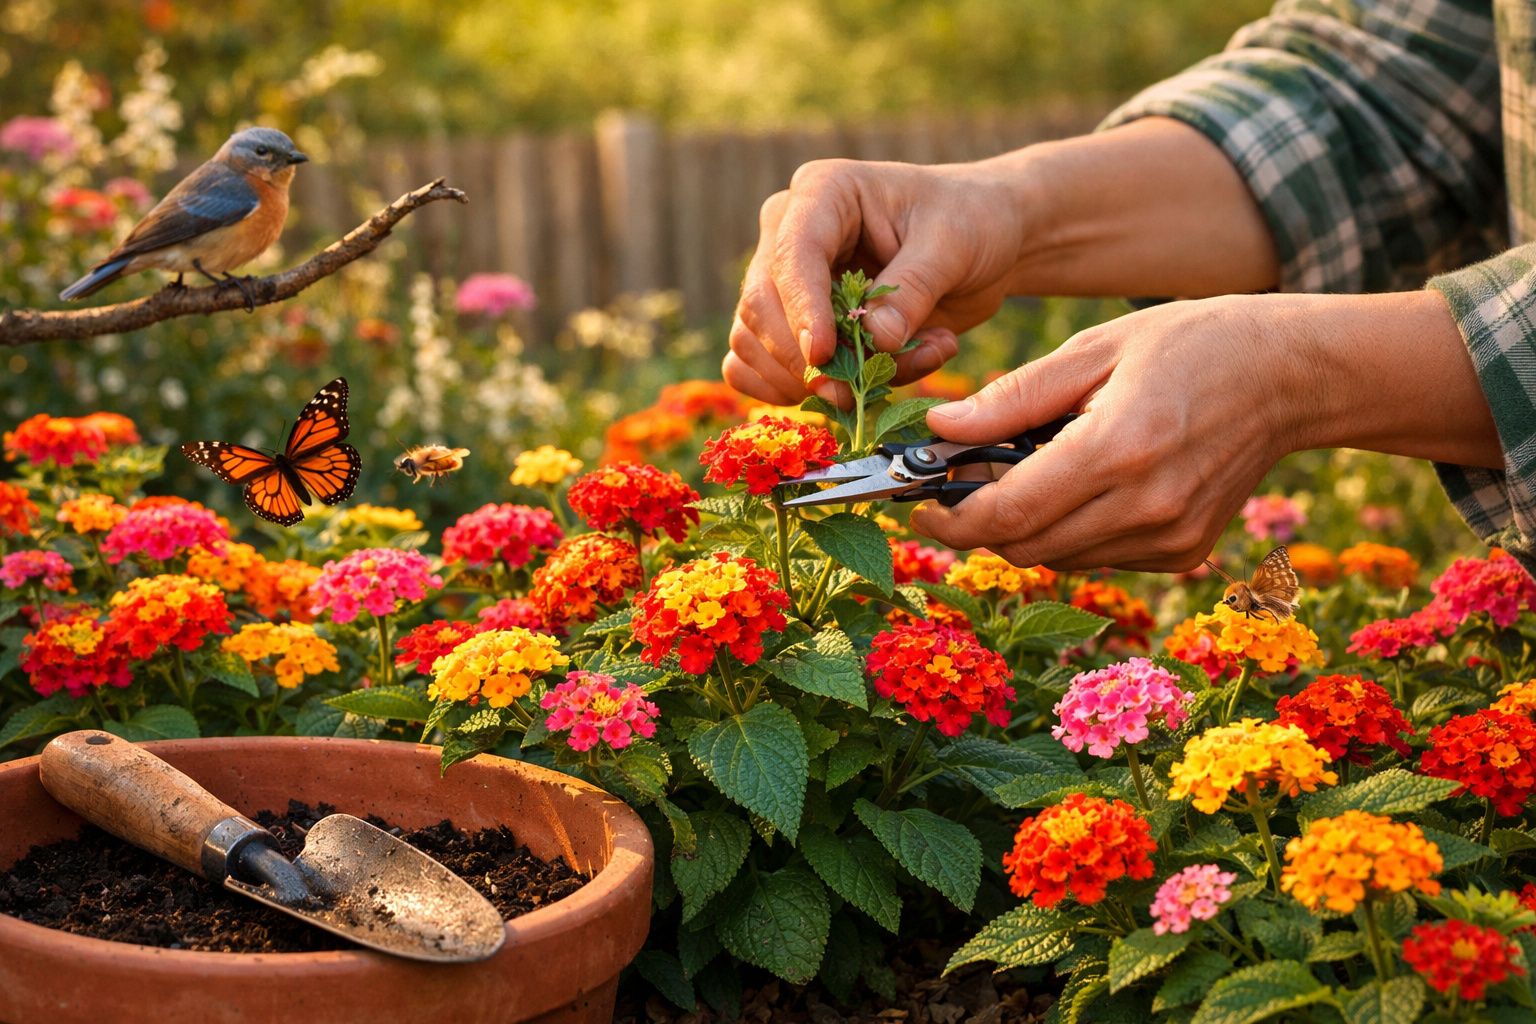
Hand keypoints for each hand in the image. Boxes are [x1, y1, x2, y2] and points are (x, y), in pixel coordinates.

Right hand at [723, 158, 1031, 405]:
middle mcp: (788, 233)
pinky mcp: (789, 324)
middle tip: (852, 393)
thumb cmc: (968, 222)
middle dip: (802, 360)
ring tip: (897, 372)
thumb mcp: (953, 245)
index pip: (791, 254)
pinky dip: (801, 394)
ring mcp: (784, 282)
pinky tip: (862, 387)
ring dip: (812, 382)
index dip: (801, 309)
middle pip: (760, 305)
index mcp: (823, 193)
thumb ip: (913, 290)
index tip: (822, 354)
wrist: (980, 241)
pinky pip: (761, 371)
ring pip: (752, 345)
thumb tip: (876, 339)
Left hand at [909, 291, 1500, 571]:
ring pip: (1055, 557)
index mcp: (1117, 449)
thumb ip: (1013, 397)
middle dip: (976, 522)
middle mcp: (1145, 507)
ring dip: (1023, 525)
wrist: (1291, 377)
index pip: (1006, 514)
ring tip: (1029, 468)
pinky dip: (1069, 531)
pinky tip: (1082, 483)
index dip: (947, 520)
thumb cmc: (1191, 344)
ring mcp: (1169, 538)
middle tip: (957, 481)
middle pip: (1022, 545)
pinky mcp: (1183, 552)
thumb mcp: (1094, 348)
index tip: (914, 508)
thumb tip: (938, 433)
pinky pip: (1095, 557)